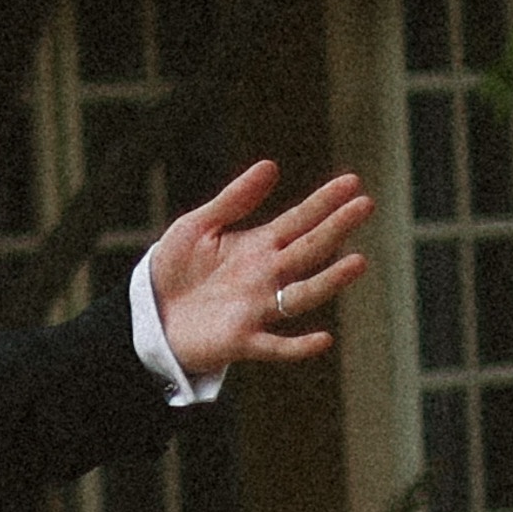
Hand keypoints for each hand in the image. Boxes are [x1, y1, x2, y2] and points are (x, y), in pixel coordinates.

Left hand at [143, 161, 376, 379]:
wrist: (147, 316)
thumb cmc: (175, 270)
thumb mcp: (197, 227)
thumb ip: (233, 201)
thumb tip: (271, 165)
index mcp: (259, 246)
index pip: (299, 220)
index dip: (324, 202)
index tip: (352, 182)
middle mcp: (267, 276)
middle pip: (309, 250)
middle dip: (336, 228)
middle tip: (365, 205)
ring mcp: (258, 309)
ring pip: (301, 295)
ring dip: (330, 281)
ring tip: (357, 262)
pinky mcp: (242, 341)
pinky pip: (276, 346)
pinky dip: (298, 346)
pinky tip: (323, 339)